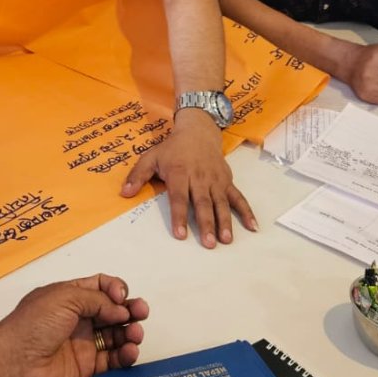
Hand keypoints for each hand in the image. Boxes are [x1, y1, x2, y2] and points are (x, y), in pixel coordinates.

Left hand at [0, 275, 148, 376]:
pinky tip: (130, 352)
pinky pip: (113, 360)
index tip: (121, 297)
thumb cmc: (36, 323)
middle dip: (130, 310)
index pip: (100, 287)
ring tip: (135, 335)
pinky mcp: (88, 367)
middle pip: (112, 311)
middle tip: (141, 313)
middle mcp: (79, 318)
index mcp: (70, 296)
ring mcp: (84, 343)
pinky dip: (125, 355)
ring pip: (116, 335)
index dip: (115, 289)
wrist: (16, 363)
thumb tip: (120, 310)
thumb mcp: (64, 298)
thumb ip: (96, 300)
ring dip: (130, 332)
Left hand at [120, 111, 256, 247]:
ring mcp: (216, 180)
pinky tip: (253, 227)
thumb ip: (138, 175)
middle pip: (203, 203)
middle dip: (206, 223)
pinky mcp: (227, 181)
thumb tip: (124, 193)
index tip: (180, 234)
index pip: (179, 197)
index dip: (179, 215)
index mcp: (180, 173)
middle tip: (208, 244)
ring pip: (221, 203)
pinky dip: (247, 211)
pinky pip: (238, 197)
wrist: (197, 132)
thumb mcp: (150, 157)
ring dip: (225, 222)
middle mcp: (200, 177)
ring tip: (226, 240)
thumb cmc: (172, 149)